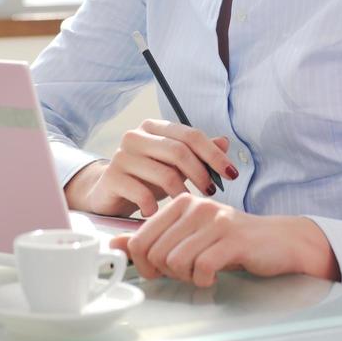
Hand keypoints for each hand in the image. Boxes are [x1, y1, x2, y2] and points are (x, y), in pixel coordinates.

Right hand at [64, 120, 236, 217]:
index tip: (231, 174)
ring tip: (187, 204)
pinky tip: (157, 213)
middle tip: (210, 192)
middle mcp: (136, 136)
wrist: (110, 194)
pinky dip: (154, 206)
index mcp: (154, 127)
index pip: (190, 134)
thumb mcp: (175, 165)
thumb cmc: (147, 178)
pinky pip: (141, 193)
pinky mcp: (112, 177)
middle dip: (200, 173)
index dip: (214, 154)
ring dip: (181, 193)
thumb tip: (225, 141)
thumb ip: (198, 154)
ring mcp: (122, 155)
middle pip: (178, 150)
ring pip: (163, 172)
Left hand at [110, 194, 340, 286]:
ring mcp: (214, 220)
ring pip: (176, 262)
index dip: (145, 264)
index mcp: (181, 202)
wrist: (279, 241)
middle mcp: (195, 205)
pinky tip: (214, 275)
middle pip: (155, 253)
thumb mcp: (190, 236)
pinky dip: (205, 280)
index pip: (140, 238)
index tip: (161, 271)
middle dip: (167, 273)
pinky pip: (202, 268)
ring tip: (203, 271)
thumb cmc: (231, 241)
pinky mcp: (232, 238)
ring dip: (187, 277)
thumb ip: (154, 239)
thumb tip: (115, 246)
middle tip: (187, 272)